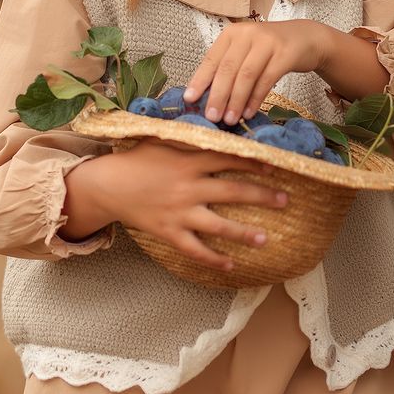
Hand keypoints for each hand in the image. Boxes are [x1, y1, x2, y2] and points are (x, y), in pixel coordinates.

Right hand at [96, 140, 288, 270]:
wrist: (108, 185)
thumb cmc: (136, 159)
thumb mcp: (163, 141)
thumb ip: (189, 138)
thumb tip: (214, 128)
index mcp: (189, 161)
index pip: (228, 159)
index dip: (254, 162)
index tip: (275, 165)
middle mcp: (188, 187)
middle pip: (233, 191)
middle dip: (262, 195)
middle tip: (285, 200)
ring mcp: (180, 212)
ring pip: (218, 225)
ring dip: (244, 232)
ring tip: (265, 238)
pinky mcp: (169, 232)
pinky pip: (195, 249)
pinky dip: (213, 258)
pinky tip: (230, 265)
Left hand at [183, 19, 326, 125]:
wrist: (305, 38)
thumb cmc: (269, 49)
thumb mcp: (246, 51)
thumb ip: (229, 68)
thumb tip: (208, 98)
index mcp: (232, 33)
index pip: (212, 58)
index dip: (200, 80)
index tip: (189, 99)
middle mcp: (248, 34)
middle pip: (228, 68)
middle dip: (218, 95)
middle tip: (211, 117)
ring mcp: (268, 42)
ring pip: (246, 75)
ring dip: (236, 100)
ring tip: (229, 119)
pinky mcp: (285, 53)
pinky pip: (267, 80)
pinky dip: (256, 99)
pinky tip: (249, 113)